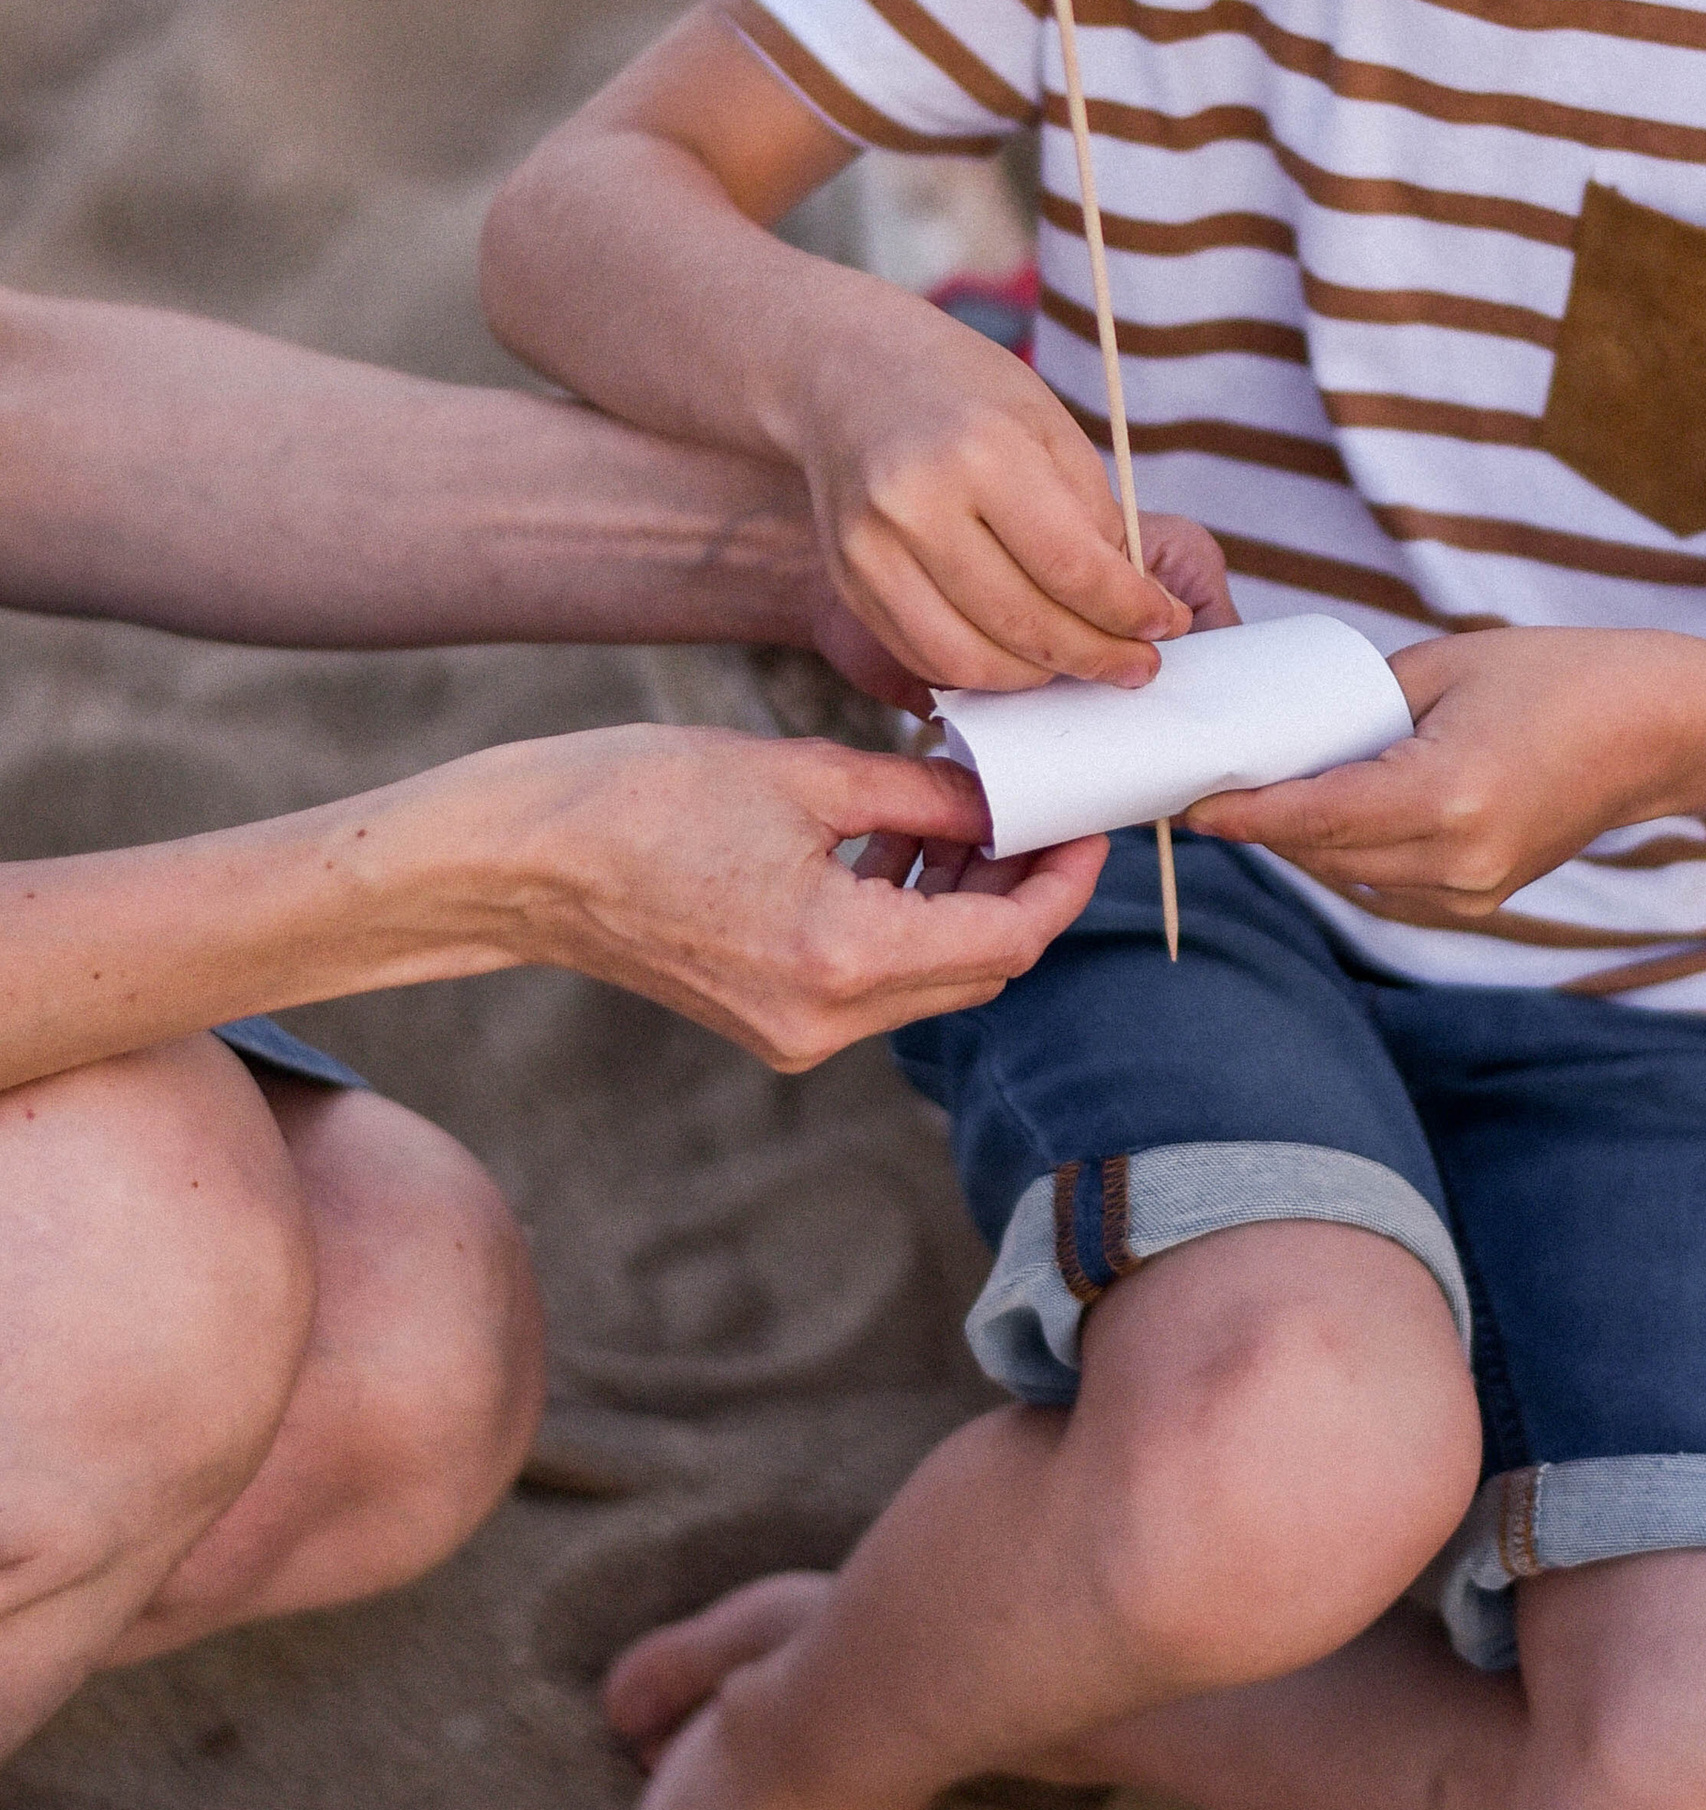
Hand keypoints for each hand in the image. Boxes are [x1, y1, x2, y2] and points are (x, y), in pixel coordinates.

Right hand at [457, 727, 1105, 1065]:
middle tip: (1039, 813)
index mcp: (843, 958)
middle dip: (1021, 893)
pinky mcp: (768, 1023)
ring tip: (970, 819)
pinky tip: (900, 849)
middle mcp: (826, 1020)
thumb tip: (1000, 799)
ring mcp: (794, 1033)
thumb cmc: (636, 801)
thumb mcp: (802, 776)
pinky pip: (874, 982)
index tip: (1086, 825)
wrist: (515, 865)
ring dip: (964, 907)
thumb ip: (920, 799)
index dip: (1062, 881)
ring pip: (929, 980)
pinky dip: (904, 922)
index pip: (1008, 941)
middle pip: (979, 971)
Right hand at [788, 289, 1190, 692]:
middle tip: (1139, 665)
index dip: (1128, 611)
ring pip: (974, 659)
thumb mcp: (1046, 422)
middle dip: (1098, 656)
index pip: (1072, 567)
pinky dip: (985, 671)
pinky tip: (1022, 655)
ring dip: (1042, 676)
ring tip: (1081, 661)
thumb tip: (1134, 604)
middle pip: (1026, 623)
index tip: (1165, 625)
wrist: (847, 377)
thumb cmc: (964, 393)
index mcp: (980, 452)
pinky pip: (928, 656)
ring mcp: (873, 552)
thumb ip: (1093, 514)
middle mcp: (916, 507)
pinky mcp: (851, 583)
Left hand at [1189, 630, 1694, 922]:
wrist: (1657, 731)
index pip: (1312, 818)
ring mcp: (1473, 889)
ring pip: (1348, 873)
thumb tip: (1287, 733)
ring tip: (1260, 792)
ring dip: (1301, 838)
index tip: (1190, 802)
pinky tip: (1328, 813)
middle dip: (1259, 824)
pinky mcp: (1482, 898)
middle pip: (1319, 853)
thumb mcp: (1444, 667)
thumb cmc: (1559, 678)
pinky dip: (1350, 850)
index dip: (1241, 814)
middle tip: (1211, 783)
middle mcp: (1456, 859)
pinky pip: (1387, 880)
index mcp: (1446, 796)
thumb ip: (1359, 705)